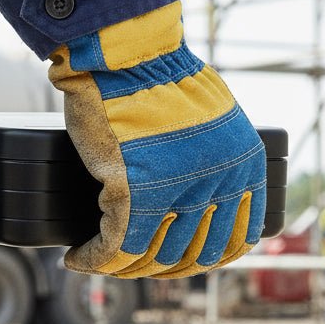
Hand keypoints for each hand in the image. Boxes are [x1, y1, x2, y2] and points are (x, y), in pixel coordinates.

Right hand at [48, 1, 266, 277]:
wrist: (126, 54)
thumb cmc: (159, 75)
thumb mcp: (211, 117)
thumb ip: (213, 158)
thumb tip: (199, 192)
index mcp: (246, 169)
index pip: (235, 242)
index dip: (203, 258)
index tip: (180, 258)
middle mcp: (220, 186)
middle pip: (193, 257)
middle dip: (162, 269)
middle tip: (136, 263)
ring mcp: (179, 194)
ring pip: (152, 259)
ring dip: (125, 269)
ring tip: (105, 261)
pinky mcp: (134, 196)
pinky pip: (113, 249)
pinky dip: (92, 260)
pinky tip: (78, 258)